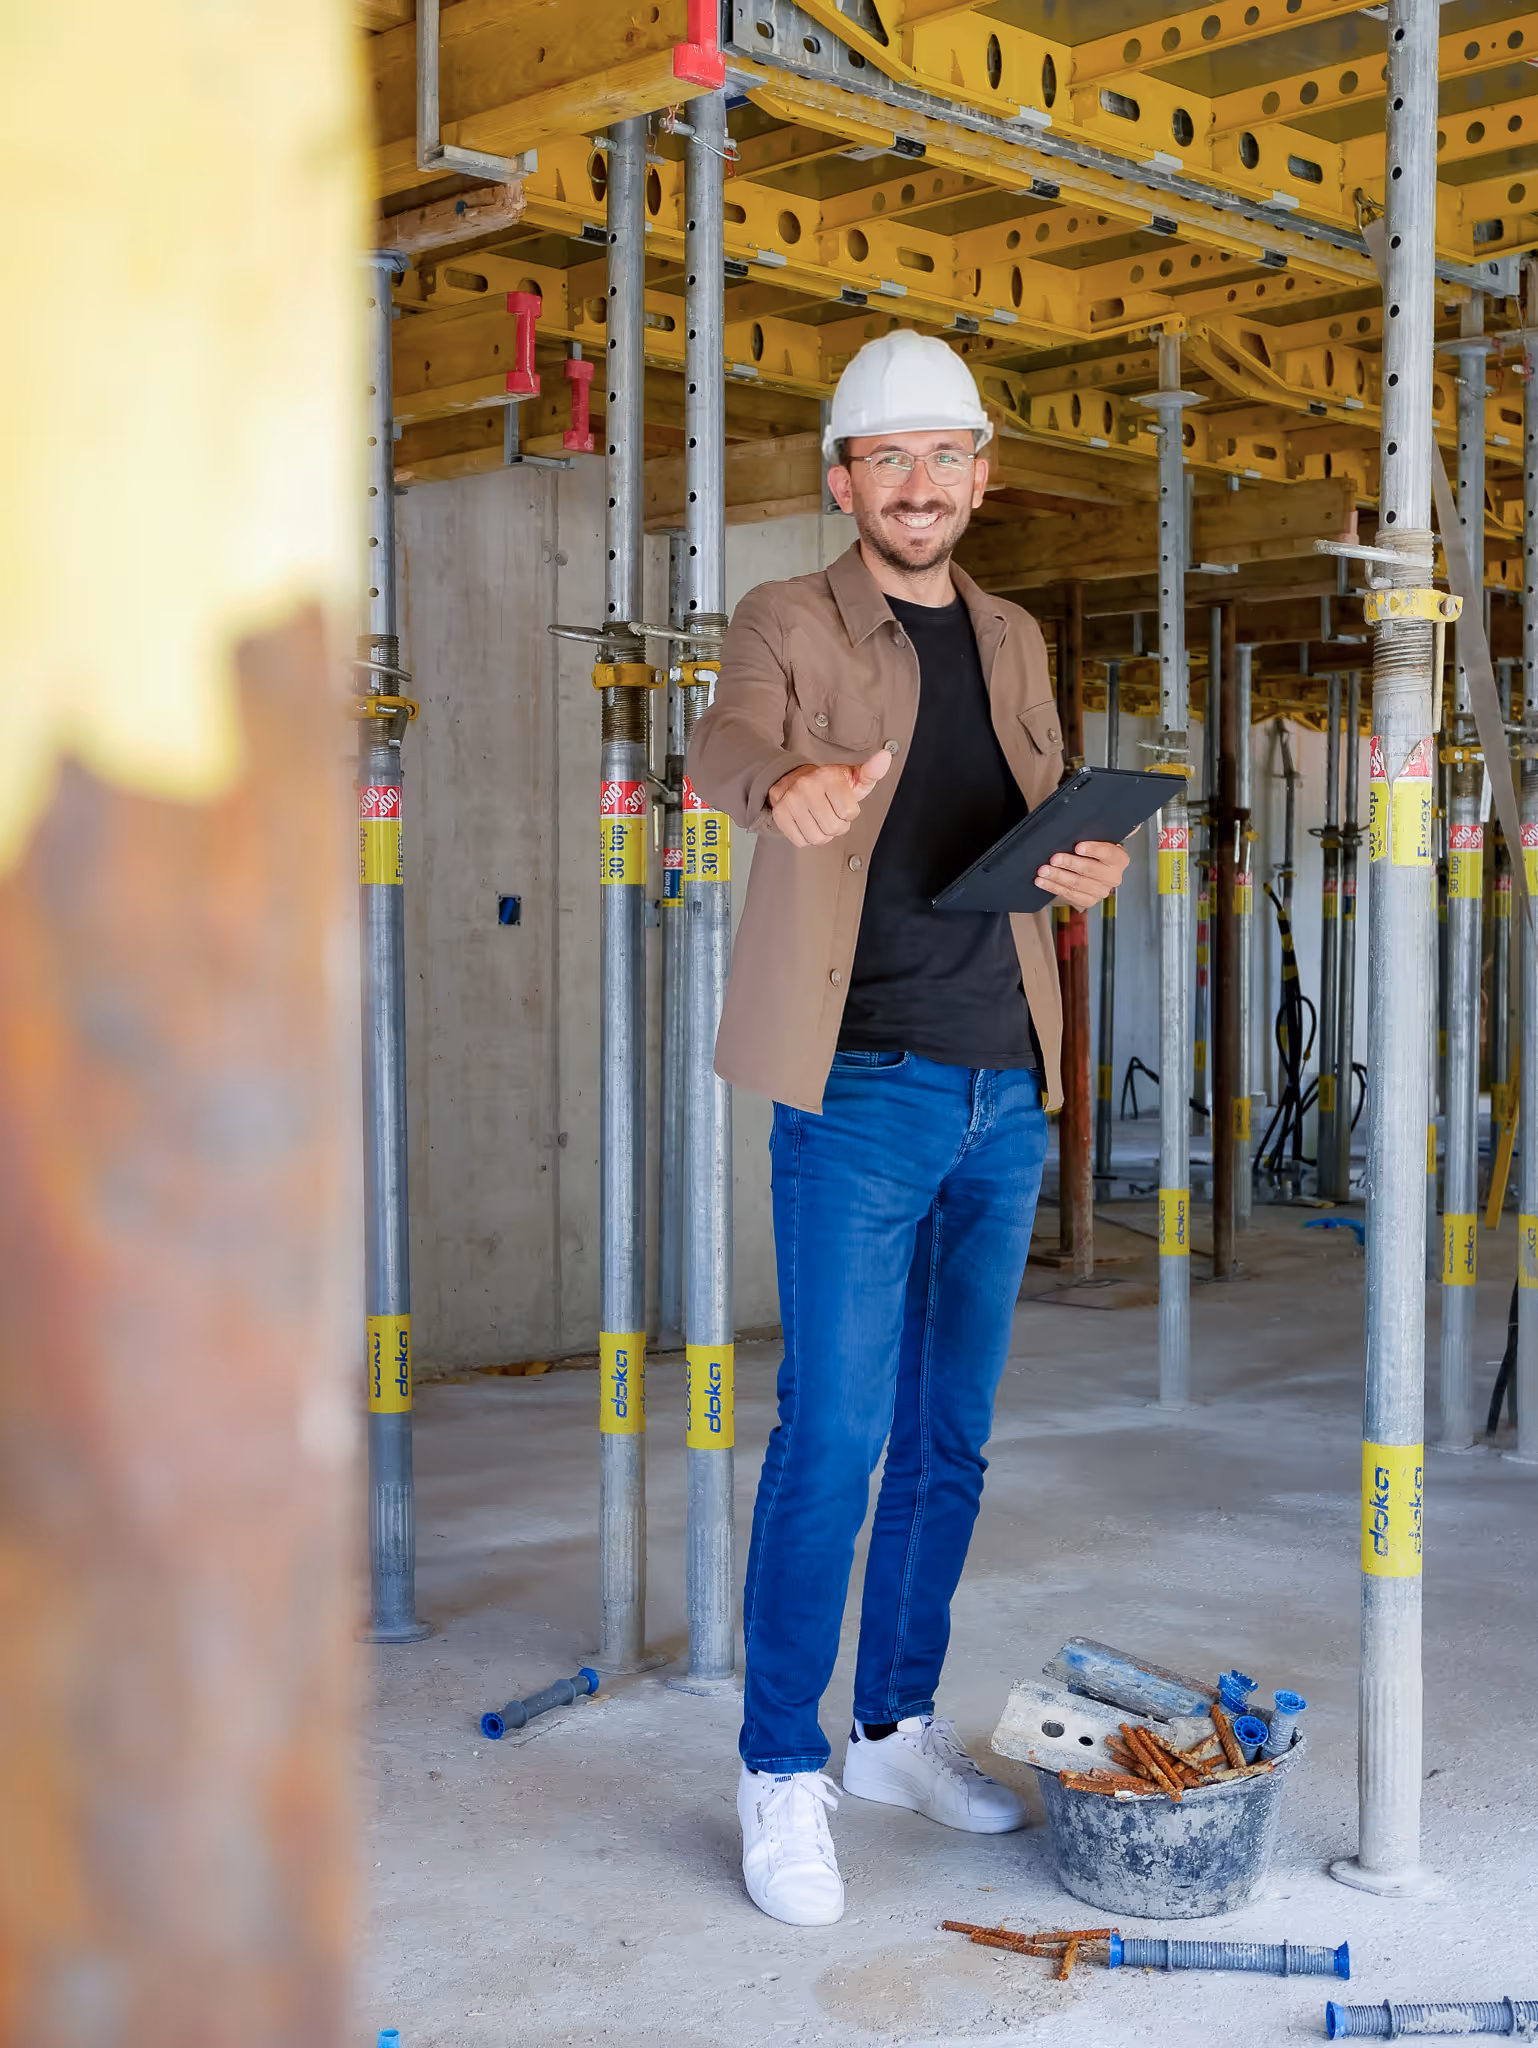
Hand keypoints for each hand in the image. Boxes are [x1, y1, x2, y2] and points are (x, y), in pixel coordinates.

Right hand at [768, 750, 891, 847]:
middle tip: (831, 813)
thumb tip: (885, 757)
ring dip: (822, 834)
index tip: (842, 803)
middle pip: (833, 828)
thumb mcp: (853, 776)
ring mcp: (791, 801)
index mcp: (828, 777)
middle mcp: (807, 787)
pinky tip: (807, 823)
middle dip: (836, 825)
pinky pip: (801, 841)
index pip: (849, 813)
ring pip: (818, 838)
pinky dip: (807, 838)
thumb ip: (872, 771)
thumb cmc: (828, 782)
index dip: (849, 813)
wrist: (792, 779)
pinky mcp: (780, 814)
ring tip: (819, 818)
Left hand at [1037, 838, 1129, 908]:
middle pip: (1089, 870)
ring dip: (1057, 877)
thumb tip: (1077, 833)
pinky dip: (1053, 887)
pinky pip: (1069, 895)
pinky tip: (1042, 882)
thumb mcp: (1097, 839)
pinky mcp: (1089, 901)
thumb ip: (1091, 836)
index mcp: (1119, 859)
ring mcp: (1102, 891)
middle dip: (1069, 863)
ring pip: (1077, 884)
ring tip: (1043, 871)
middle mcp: (1113, 877)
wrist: (1096, 866)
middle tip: (1053, 859)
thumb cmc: (1094, 850)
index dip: (1093, 850)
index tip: (1078, 847)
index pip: (1108, 853)